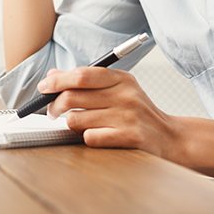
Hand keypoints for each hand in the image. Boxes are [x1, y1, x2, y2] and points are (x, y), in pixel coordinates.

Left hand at [37, 67, 182, 159]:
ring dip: (71, 124)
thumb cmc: (137, 112)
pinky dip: (88, 138)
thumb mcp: (118, 89)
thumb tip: (53, 75)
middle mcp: (125, 95)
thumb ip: (87, 81)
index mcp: (121, 78)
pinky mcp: (129, 138)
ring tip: (79, 124)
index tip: (44, 87)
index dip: (59, 80)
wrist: (169, 136)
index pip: (83, 74)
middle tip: (52, 112)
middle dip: (55, 106)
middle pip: (74, 97)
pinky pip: (91, 138)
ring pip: (77, 120)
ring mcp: (128, 116)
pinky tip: (97, 136)